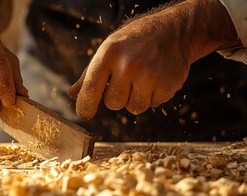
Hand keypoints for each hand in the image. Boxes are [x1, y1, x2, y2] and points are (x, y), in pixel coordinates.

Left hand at [68, 0, 238, 119]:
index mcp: (108, 54)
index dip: (85, 106)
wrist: (174, 30)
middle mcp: (128, 65)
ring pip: (133, 108)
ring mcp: (150, 76)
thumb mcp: (109, 49)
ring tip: (142, 79)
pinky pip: (153, 105)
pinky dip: (153, 96)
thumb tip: (72, 95)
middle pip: (113, 104)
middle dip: (117, 97)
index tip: (85, 114)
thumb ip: (89, 74)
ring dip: (136, 99)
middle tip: (126, 80)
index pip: (90, 90)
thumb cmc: (134, 41)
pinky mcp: (168, 85)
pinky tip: (156, 78)